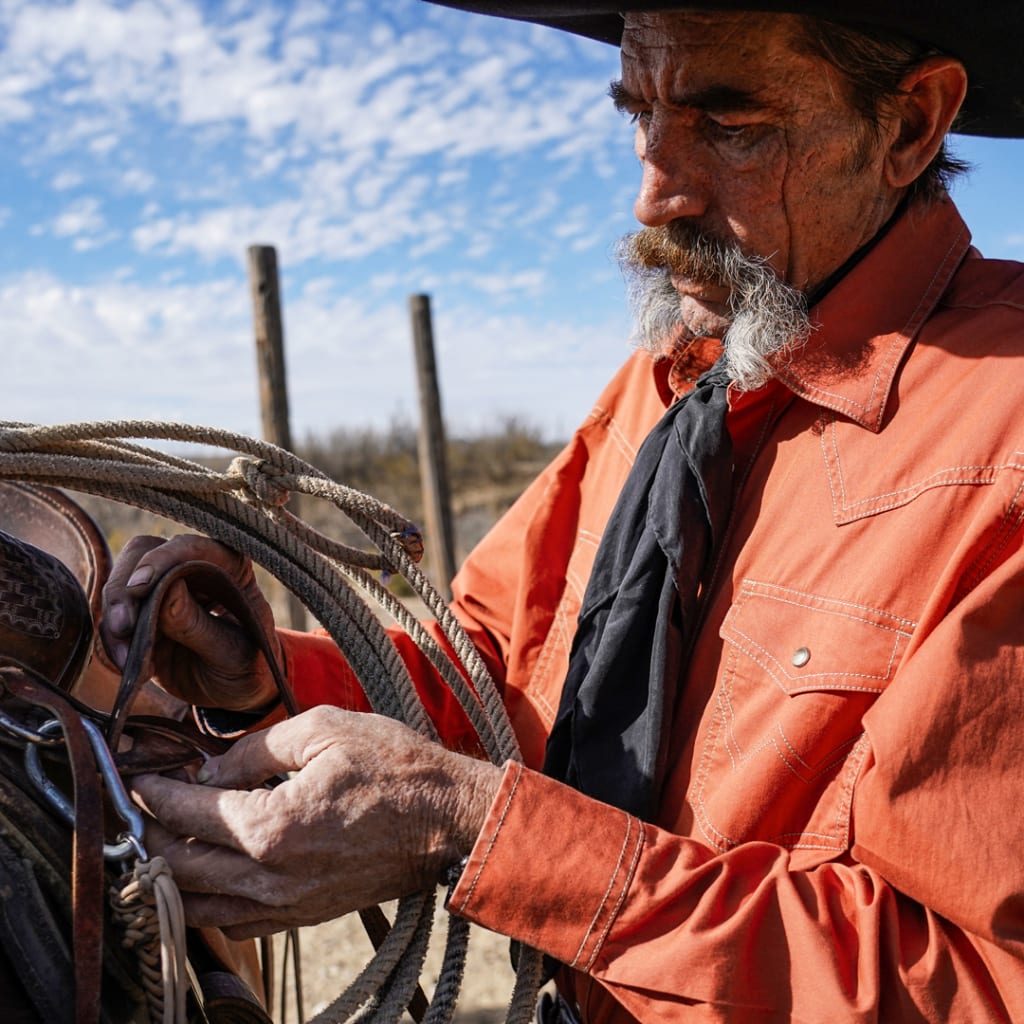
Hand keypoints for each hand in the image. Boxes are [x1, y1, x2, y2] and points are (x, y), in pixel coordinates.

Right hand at [100, 534, 279, 709]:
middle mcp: (192, 567)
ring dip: (114, 621)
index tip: (140, 585)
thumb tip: (167, 591)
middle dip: (125, 590)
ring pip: (121, 585)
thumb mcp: (233, 653)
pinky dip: (113, 641)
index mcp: (229, 566)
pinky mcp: (142, 614)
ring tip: (127, 660)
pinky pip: (114, 618)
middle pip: (143, 554)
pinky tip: (130, 667)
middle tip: (122, 627)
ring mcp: (163, 589)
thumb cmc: (247, 666)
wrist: (236, 693)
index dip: (162, 559)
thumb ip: (200, 625)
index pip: (191, 547)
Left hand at [131, 707, 502, 938]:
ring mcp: (285, 905)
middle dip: (150, 830)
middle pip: (179, 864)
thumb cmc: (393, 767)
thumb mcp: (323, 730)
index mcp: (270, 826)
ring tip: (164, 838)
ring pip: (198, 904)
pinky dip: (206, 902)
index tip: (137, 774)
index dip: (153, 791)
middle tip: (142, 801)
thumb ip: (255, 749)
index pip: (186, 813)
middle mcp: (269, 877)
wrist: (447, 820)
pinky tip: (207, 876)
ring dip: (170, 872)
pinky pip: (234, 924)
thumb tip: (211, 770)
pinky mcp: (303, 916)